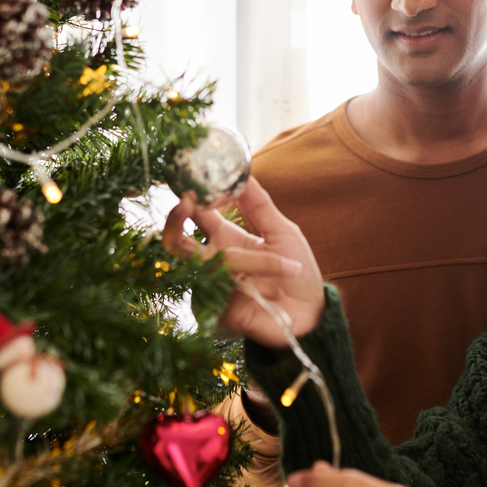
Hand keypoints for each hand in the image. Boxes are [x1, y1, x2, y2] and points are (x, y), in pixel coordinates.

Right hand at [161, 176, 324, 348]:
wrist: (311, 313)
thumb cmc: (298, 272)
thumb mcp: (283, 231)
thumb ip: (259, 205)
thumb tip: (244, 173)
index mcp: (225, 238)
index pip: (197, 217)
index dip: (189, 201)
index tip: (190, 185)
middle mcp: (213, 261)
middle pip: (177, 242)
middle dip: (175, 222)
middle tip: (186, 203)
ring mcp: (212, 286)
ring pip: (214, 263)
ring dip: (256, 262)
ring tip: (289, 267)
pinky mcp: (217, 311)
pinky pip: (228, 289)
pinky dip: (259, 286)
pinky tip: (276, 295)